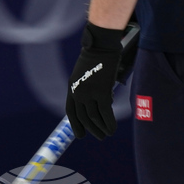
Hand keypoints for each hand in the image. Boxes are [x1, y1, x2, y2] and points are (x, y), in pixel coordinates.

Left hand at [65, 22, 124, 139]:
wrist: (101, 46)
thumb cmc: (97, 57)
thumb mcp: (85, 73)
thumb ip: (88, 88)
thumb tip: (98, 104)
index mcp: (71, 87)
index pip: (71, 111)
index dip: (75, 124)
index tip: (80, 135)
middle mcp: (78, 92)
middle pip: (83, 117)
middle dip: (91, 129)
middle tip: (100, 137)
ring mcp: (89, 93)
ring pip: (94, 117)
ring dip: (101, 128)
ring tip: (107, 134)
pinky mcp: (101, 93)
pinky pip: (105, 113)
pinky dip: (110, 123)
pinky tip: (113, 129)